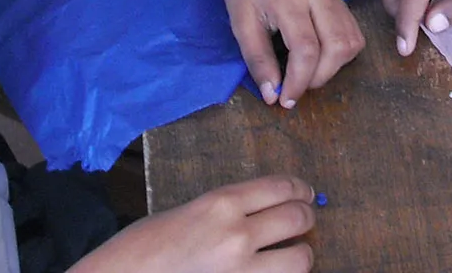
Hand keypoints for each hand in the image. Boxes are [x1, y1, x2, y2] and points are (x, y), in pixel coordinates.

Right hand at [76, 175, 316, 272]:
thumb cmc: (146, 246)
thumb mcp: (190, 212)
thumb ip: (227, 211)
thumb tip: (263, 212)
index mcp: (221, 203)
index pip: (282, 188)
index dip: (300, 189)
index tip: (305, 192)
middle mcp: (237, 234)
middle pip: (298, 218)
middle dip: (306, 217)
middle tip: (303, 219)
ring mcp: (241, 271)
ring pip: (300, 259)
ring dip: (301, 254)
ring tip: (293, 253)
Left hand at [204, 0, 365, 106]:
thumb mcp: (241, 26)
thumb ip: (258, 61)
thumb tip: (273, 96)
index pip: (307, 50)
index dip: (299, 82)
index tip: (284, 101)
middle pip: (338, 47)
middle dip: (319, 78)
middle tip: (295, 87)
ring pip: (352, 43)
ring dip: (333, 68)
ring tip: (307, 73)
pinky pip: (354, 35)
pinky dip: (342, 54)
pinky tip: (320, 58)